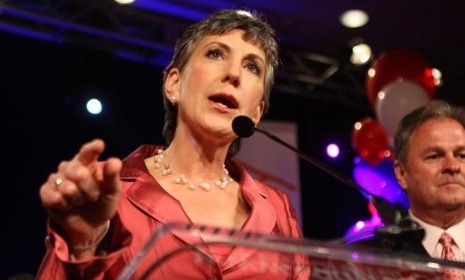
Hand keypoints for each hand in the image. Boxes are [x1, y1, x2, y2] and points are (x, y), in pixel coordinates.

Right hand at [39, 139, 121, 256]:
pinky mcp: (46, 192)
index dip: (91, 149)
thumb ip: (112, 177)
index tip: (99, 145)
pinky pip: (54, 197)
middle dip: (89, 189)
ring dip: (78, 199)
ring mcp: (56, 178)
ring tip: (80, 202)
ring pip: (67, 188)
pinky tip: (67, 206)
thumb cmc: (102, 203)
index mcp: (88, 163)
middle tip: (93, 197)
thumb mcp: (112, 192)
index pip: (87, 152)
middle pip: (78, 173)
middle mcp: (70, 167)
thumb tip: (115, 161)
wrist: (90, 225)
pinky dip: (64, 205)